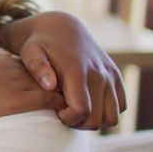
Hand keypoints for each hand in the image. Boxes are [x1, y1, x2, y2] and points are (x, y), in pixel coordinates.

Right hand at [0, 53, 66, 126]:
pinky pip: (51, 101)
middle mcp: (15, 69)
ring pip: (55, 85)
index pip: (34, 66)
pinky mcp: (19, 100)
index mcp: (3, 61)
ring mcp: (19, 83)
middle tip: (71, 99)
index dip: (43, 78)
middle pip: (50, 74)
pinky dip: (62, 107)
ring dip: (66, 97)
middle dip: (61, 85)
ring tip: (75, 109)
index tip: (49, 89)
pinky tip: (66, 116)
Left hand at [9, 11, 126, 128]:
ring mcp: (111, 75)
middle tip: (63, 114)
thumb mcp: (31, 52)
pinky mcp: (117, 77)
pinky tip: (88, 105)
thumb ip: (37, 67)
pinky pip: (121, 107)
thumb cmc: (40, 45)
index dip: (68, 119)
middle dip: (78, 123)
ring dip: (95, 121)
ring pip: (112, 118)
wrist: (62, 28)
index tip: (55, 112)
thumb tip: (50, 85)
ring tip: (75, 112)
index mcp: (77, 70)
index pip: (81, 110)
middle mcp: (99, 73)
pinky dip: (107, 113)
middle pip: (97, 119)